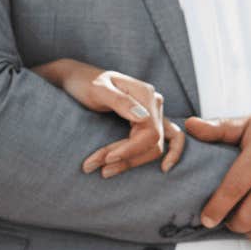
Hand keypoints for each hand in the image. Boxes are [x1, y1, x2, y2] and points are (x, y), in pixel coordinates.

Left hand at [71, 67, 185, 176]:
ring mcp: (154, 111)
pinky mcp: (149, 119)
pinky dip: (172, 152)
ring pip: (155, 146)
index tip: (107, 159)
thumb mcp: (98, 89)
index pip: (149, 132)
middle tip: (93, 165)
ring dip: (132, 162)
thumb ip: (120, 101)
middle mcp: (155, 103)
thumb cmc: (85, 82)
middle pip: (152, 142)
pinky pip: (170, 138)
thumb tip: (144, 119)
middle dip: (125, 158)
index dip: (130, 150)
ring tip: (104, 171)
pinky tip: (164, 168)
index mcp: (145, 94)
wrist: (78, 79)